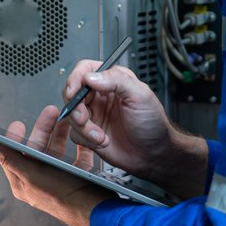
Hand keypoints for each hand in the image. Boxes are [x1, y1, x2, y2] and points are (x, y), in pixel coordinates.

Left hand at [0, 107, 109, 225]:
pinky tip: (80, 136)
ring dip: (61, 132)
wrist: (95, 211)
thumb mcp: (32, 176)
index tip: (19, 124)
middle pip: (37, 148)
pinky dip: (79, 145)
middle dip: (43, 128)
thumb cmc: (62, 197)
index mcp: (24, 182)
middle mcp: (40, 179)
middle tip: (50, 113)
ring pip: (57, 149)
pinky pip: (77, 156)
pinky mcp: (77, 176)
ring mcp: (59, 176)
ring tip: (66, 120)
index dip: (14, 138)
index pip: (13, 155)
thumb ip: (10, 159)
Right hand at [62, 61, 207, 199]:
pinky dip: (87, 139)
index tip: (74, 90)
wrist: (154, 155)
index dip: (75, 78)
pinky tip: (103, 141)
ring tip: (99, 134)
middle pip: (72, 93)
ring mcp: (94, 115)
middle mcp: (100, 96)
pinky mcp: (89, 134)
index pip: (85, 70)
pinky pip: (75, 134)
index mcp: (112, 81)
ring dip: (83, 127)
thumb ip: (117, 81)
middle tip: (83, 117)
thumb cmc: (153, 124)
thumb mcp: (140, 96)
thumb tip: (91, 76)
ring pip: (71, 115)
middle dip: (75, 107)